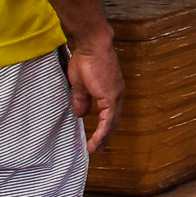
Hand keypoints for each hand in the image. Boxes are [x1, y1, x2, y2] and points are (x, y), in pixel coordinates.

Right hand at [66, 36, 124, 152]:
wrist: (92, 46)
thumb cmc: (85, 60)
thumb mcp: (79, 85)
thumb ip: (82, 100)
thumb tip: (81, 114)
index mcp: (110, 91)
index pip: (109, 114)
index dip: (104, 127)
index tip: (97, 139)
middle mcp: (116, 95)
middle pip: (113, 121)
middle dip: (106, 137)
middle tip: (98, 150)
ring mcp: (115, 96)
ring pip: (112, 122)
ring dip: (104, 138)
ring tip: (96, 150)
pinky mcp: (111, 96)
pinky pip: (108, 119)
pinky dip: (103, 132)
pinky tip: (97, 141)